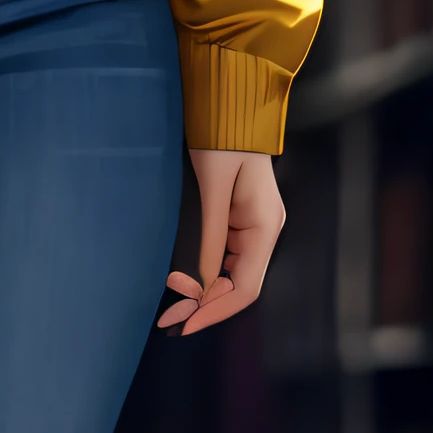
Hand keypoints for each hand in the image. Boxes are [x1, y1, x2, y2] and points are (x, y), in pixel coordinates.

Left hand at [159, 148, 284, 336]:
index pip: (246, 288)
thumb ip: (210, 238)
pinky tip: (181, 278)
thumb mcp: (212, 190)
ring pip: (230, 274)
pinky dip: (205, 272)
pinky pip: (225, 257)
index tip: (185, 325)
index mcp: (266, 226)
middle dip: (203, 304)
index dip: (216, 311)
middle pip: (238, 286)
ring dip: (202, 291)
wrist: (229, 108)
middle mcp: (266, 231)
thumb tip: (201, 285)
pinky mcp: (240, 219)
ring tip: (169, 300)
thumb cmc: (222, 141)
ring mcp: (254, 226)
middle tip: (166, 318)